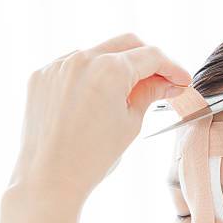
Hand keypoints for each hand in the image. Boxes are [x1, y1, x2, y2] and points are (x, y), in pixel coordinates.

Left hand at [10, 33, 190, 196]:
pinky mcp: (41, 76)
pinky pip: (73, 65)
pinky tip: (97, 97)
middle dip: (148, 60)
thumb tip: (168, 84)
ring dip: (118, 66)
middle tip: (162, 81)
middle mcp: (81, 59)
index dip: (172, 67)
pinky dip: (90, 74)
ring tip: (127, 93)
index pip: (151, 56)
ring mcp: (58, 65)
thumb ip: (151, 94)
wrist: (50, 179)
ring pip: (99, 52)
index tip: (181, 80)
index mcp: (109, 69)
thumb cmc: (92, 157)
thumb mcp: (131, 123)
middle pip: (127, 44)